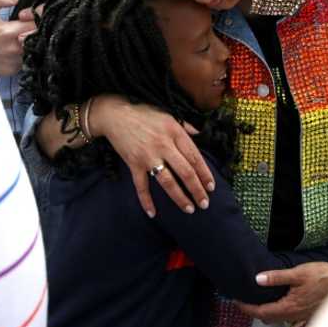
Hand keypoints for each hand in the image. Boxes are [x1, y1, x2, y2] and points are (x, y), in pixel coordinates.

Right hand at [0, 0, 36, 75]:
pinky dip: (24, 52)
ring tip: (17, 36)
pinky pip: (27, 59)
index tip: (26, 15)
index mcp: (9, 32)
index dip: (37, 16)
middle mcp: (15, 48)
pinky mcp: (13, 70)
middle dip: (36, 28)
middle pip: (40, 36)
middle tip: (24, 25)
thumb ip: (0, 0)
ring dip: (31, 40)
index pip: (38, 22)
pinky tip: (12, 47)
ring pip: (35, 48)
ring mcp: (15, 61)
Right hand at [90, 95, 214, 217]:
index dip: (205, 174)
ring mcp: (148, 156)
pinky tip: (152, 213)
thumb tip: (199, 134)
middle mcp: (164, 145)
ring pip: (168, 182)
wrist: (115, 114)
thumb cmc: (144, 113)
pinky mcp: (134, 164)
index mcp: (175, 133)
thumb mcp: (169, 115)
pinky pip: (141, 186)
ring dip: (179, 197)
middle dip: (197, 190)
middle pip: (185, 172)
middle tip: (204, 204)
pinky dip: (146, 200)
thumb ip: (186, 126)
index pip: (195, 157)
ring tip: (189, 209)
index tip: (211, 187)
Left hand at [236, 261, 327, 323]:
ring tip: (258, 299)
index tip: (237, 301)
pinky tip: (277, 299)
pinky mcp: (305, 314)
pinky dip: (277, 310)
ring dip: (265, 311)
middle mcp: (293, 315)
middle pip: (267, 318)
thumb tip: (258, 279)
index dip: (247, 308)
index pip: (262, 312)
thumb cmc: (322, 276)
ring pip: (277, 318)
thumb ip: (276, 277)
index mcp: (289, 307)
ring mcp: (300, 316)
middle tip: (244, 300)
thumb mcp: (298, 273)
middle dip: (254, 311)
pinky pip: (286, 316)